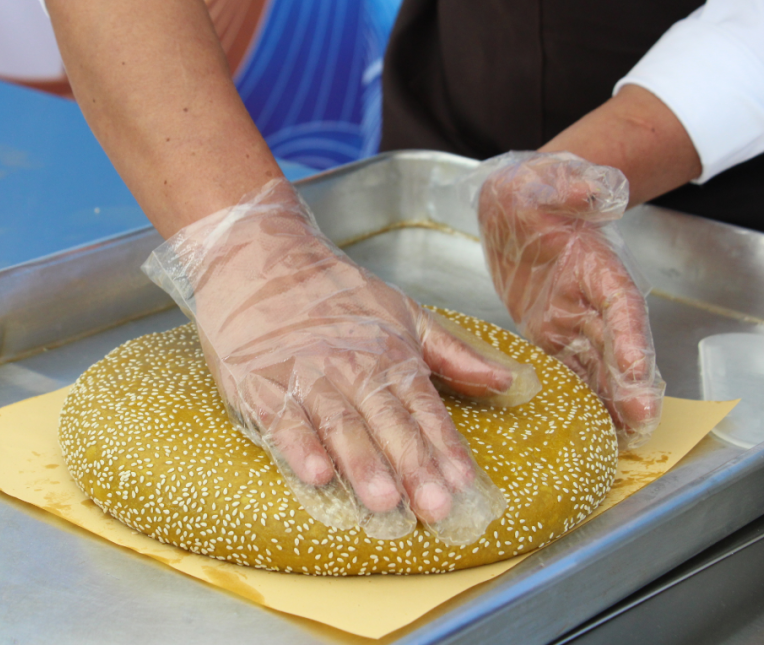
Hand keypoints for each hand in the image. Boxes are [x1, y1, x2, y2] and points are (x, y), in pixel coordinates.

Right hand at [143, 179, 540, 542]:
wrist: (256, 256)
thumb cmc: (332, 292)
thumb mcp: (401, 313)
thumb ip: (453, 353)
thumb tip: (506, 380)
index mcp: (390, 354)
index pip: (425, 409)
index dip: (446, 449)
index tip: (465, 486)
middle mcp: (352, 367)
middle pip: (388, 422)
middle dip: (413, 466)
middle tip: (434, 507)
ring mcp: (306, 375)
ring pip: (339, 423)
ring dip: (362, 463)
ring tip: (383, 501)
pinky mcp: (260, 382)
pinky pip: (282, 418)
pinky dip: (299, 446)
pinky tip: (315, 473)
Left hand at [476, 151, 664, 446]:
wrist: (518, 204)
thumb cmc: (537, 189)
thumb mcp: (548, 177)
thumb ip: (573, 185)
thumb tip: (596, 193)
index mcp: (597, 263)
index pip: (621, 303)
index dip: (631, 337)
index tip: (637, 369)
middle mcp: (592, 297)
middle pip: (616, 345)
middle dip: (629, 384)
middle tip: (640, 423)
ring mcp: (572, 318)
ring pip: (596, 365)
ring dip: (610, 400)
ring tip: (622, 438)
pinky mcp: (550, 331)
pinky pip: (567, 368)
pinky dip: (580, 396)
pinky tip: (589, 427)